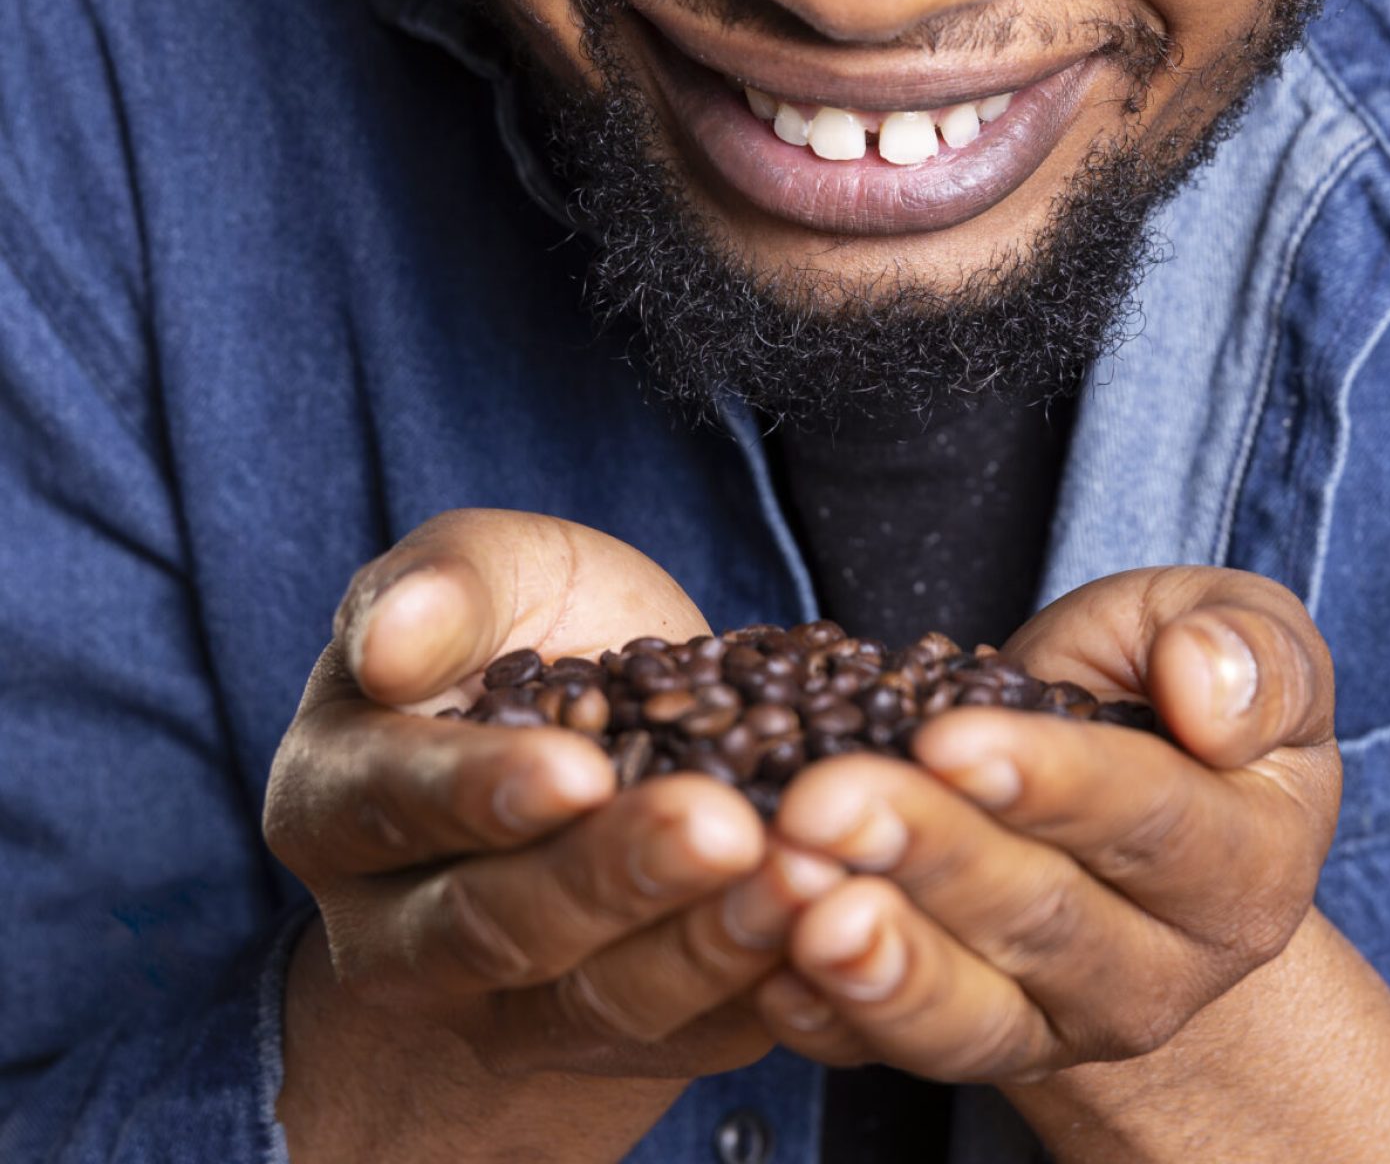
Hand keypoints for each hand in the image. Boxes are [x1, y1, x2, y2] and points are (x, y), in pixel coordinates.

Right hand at [263, 508, 838, 1120]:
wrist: (626, 709)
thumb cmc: (533, 621)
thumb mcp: (495, 568)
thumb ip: (445, 584)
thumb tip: (390, 640)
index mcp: (337, 799)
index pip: (394, 806)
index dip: (482, 793)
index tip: (579, 771)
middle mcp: (397, 929)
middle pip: (494, 927)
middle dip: (611, 880)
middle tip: (721, 827)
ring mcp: (503, 1005)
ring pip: (596, 1003)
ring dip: (702, 947)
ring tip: (799, 878)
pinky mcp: (617, 1041)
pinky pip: (689, 1039)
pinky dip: (763, 989)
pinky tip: (832, 927)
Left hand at [739, 566, 1340, 1080]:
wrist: (1129, 799)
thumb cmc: (1174, 689)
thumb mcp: (1251, 638)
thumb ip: (1253, 653)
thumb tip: (1206, 689)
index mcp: (1251, 858)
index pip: (1149, 819)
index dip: (1048, 780)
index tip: (947, 736)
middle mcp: (1170, 966)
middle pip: (1042, 916)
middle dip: (926, 853)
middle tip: (822, 800)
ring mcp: (1071, 1024)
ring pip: (971, 1009)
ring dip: (873, 955)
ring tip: (792, 891)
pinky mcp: (985, 1049)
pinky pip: (900, 1051)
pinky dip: (830, 1016)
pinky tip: (768, 964)